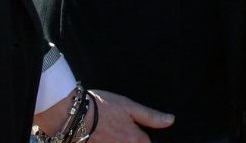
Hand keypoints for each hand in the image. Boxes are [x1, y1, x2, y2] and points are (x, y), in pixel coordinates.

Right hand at [34, 88, 173, 142]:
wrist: (74, 114)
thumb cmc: (103, 106)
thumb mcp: (130, 106)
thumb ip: (151, 116)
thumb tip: (170, 120)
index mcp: (136, 139)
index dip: (148, 139)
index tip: (143, 133)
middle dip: (134, 139)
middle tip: (123, 128)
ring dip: (122, 140)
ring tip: (114, 129)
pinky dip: (111, 141)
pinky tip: (106, 135)